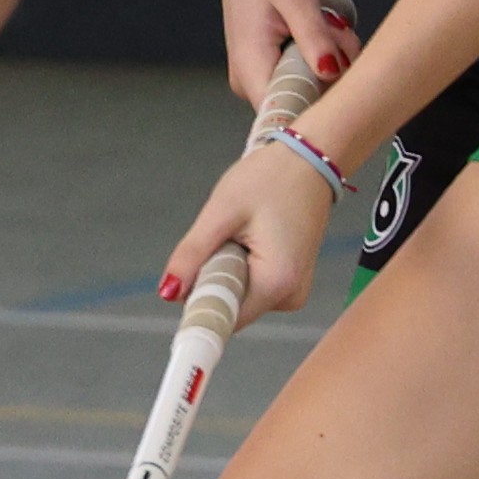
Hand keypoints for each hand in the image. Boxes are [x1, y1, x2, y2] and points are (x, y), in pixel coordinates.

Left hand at [159, 127, 338, 342]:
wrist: (310, 161)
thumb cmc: (271, 178)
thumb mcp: (221, 212)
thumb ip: (193, 254)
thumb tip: (168, 292)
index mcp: (277, 281)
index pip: (224, 318)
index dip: (197, 310)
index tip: (178, 310)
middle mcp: (290, 295)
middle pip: (229, 307)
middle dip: (213, 277)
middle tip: (223, 237)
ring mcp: (293, 291)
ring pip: (237, 297)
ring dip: (227, 270)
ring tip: (242, 232)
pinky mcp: (290, 283)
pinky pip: (250, 287)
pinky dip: (240, 267)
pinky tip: (251, 238)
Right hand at [217, 0, 350, 111]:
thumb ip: (313, 37)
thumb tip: (330, 73)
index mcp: (250, 65)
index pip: (281, 113)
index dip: (317, 106)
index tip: (344, 79)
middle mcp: (248, 80)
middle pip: (300, 101)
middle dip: (332, 75)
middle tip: (341, 36)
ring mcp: (257, 75)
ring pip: (306, 88)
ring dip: (331, 63)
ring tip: (334, 28)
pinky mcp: (268, 67)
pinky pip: (303, 76)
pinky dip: (322, 58)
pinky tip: (326, 33)